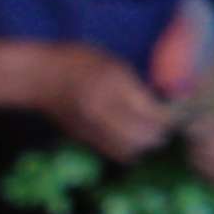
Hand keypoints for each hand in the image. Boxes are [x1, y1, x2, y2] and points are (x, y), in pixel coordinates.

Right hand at [37, 44, 182, 164]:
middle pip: (144, 137)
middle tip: (164, 123)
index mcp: (113, 86)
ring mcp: (91, 127)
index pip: (152, 113)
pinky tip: (130, 137)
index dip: (169, 116)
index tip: (176, 111)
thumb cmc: (77, 61)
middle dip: (160, 133)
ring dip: (144, 145)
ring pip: (130, 150)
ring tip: (148, 132)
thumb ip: (138, 84)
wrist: (37, 77)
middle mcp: (102, 110)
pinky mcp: (83, 139)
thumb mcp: (113, 61)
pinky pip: (114, 152)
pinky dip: (128, 149)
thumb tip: (167, 100)